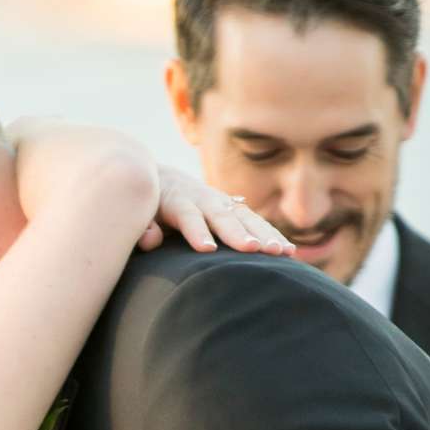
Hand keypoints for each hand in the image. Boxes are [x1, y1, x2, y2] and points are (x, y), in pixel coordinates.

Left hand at [138, 170, 290, 256]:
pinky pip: (255, 222)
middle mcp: (201, 197)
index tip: (207, 249)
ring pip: (244, 217)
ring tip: (280, 252)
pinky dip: (271, 235)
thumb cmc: (145, 204)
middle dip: (237, 232)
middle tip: (253, 249)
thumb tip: (150, 239)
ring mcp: (220, 201)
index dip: (197, 231)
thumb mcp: (139, 211)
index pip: (187, 215)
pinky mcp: (233, 208)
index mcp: (174, 199)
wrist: (158, 176)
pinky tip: (289, 251)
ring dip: (263, 234)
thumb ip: (143, 224)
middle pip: (221, 215)